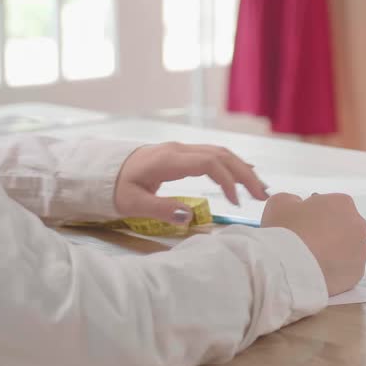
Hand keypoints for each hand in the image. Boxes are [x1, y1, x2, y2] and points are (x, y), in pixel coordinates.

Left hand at [115, 143, 267, 224]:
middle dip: (245, 174)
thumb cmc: (116, 188)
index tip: (236, 203)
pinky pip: (213, 154)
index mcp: (169, 160)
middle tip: (262, 195)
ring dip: (242, 169)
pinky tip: (245, 173)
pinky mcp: (182, 154)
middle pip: (222, 155)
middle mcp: (180, 149)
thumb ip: (161, 208)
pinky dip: (232, 164)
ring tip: (259, 188)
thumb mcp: (133, 204)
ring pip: (220, 153)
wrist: (102, 171)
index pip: (209, 163)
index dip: (227, 180)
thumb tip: (190, 216)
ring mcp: (182, 149)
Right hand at [261, 193, 365, 295]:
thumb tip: (297, 206)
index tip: (301, 226)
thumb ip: (292, 200)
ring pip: (346, 249)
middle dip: (327, 234)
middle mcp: (357, 224)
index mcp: (342, 203)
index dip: (314, 216)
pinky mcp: (357, 273)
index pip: (331, 206)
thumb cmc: (286, 231)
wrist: (289, 267)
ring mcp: (360, 250)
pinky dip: (334, 270)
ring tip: (310, 260)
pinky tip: (317, 272)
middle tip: (306, 244)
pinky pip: (346, 269)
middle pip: (342, 227)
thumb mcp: (280, 203)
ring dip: (332, 252)